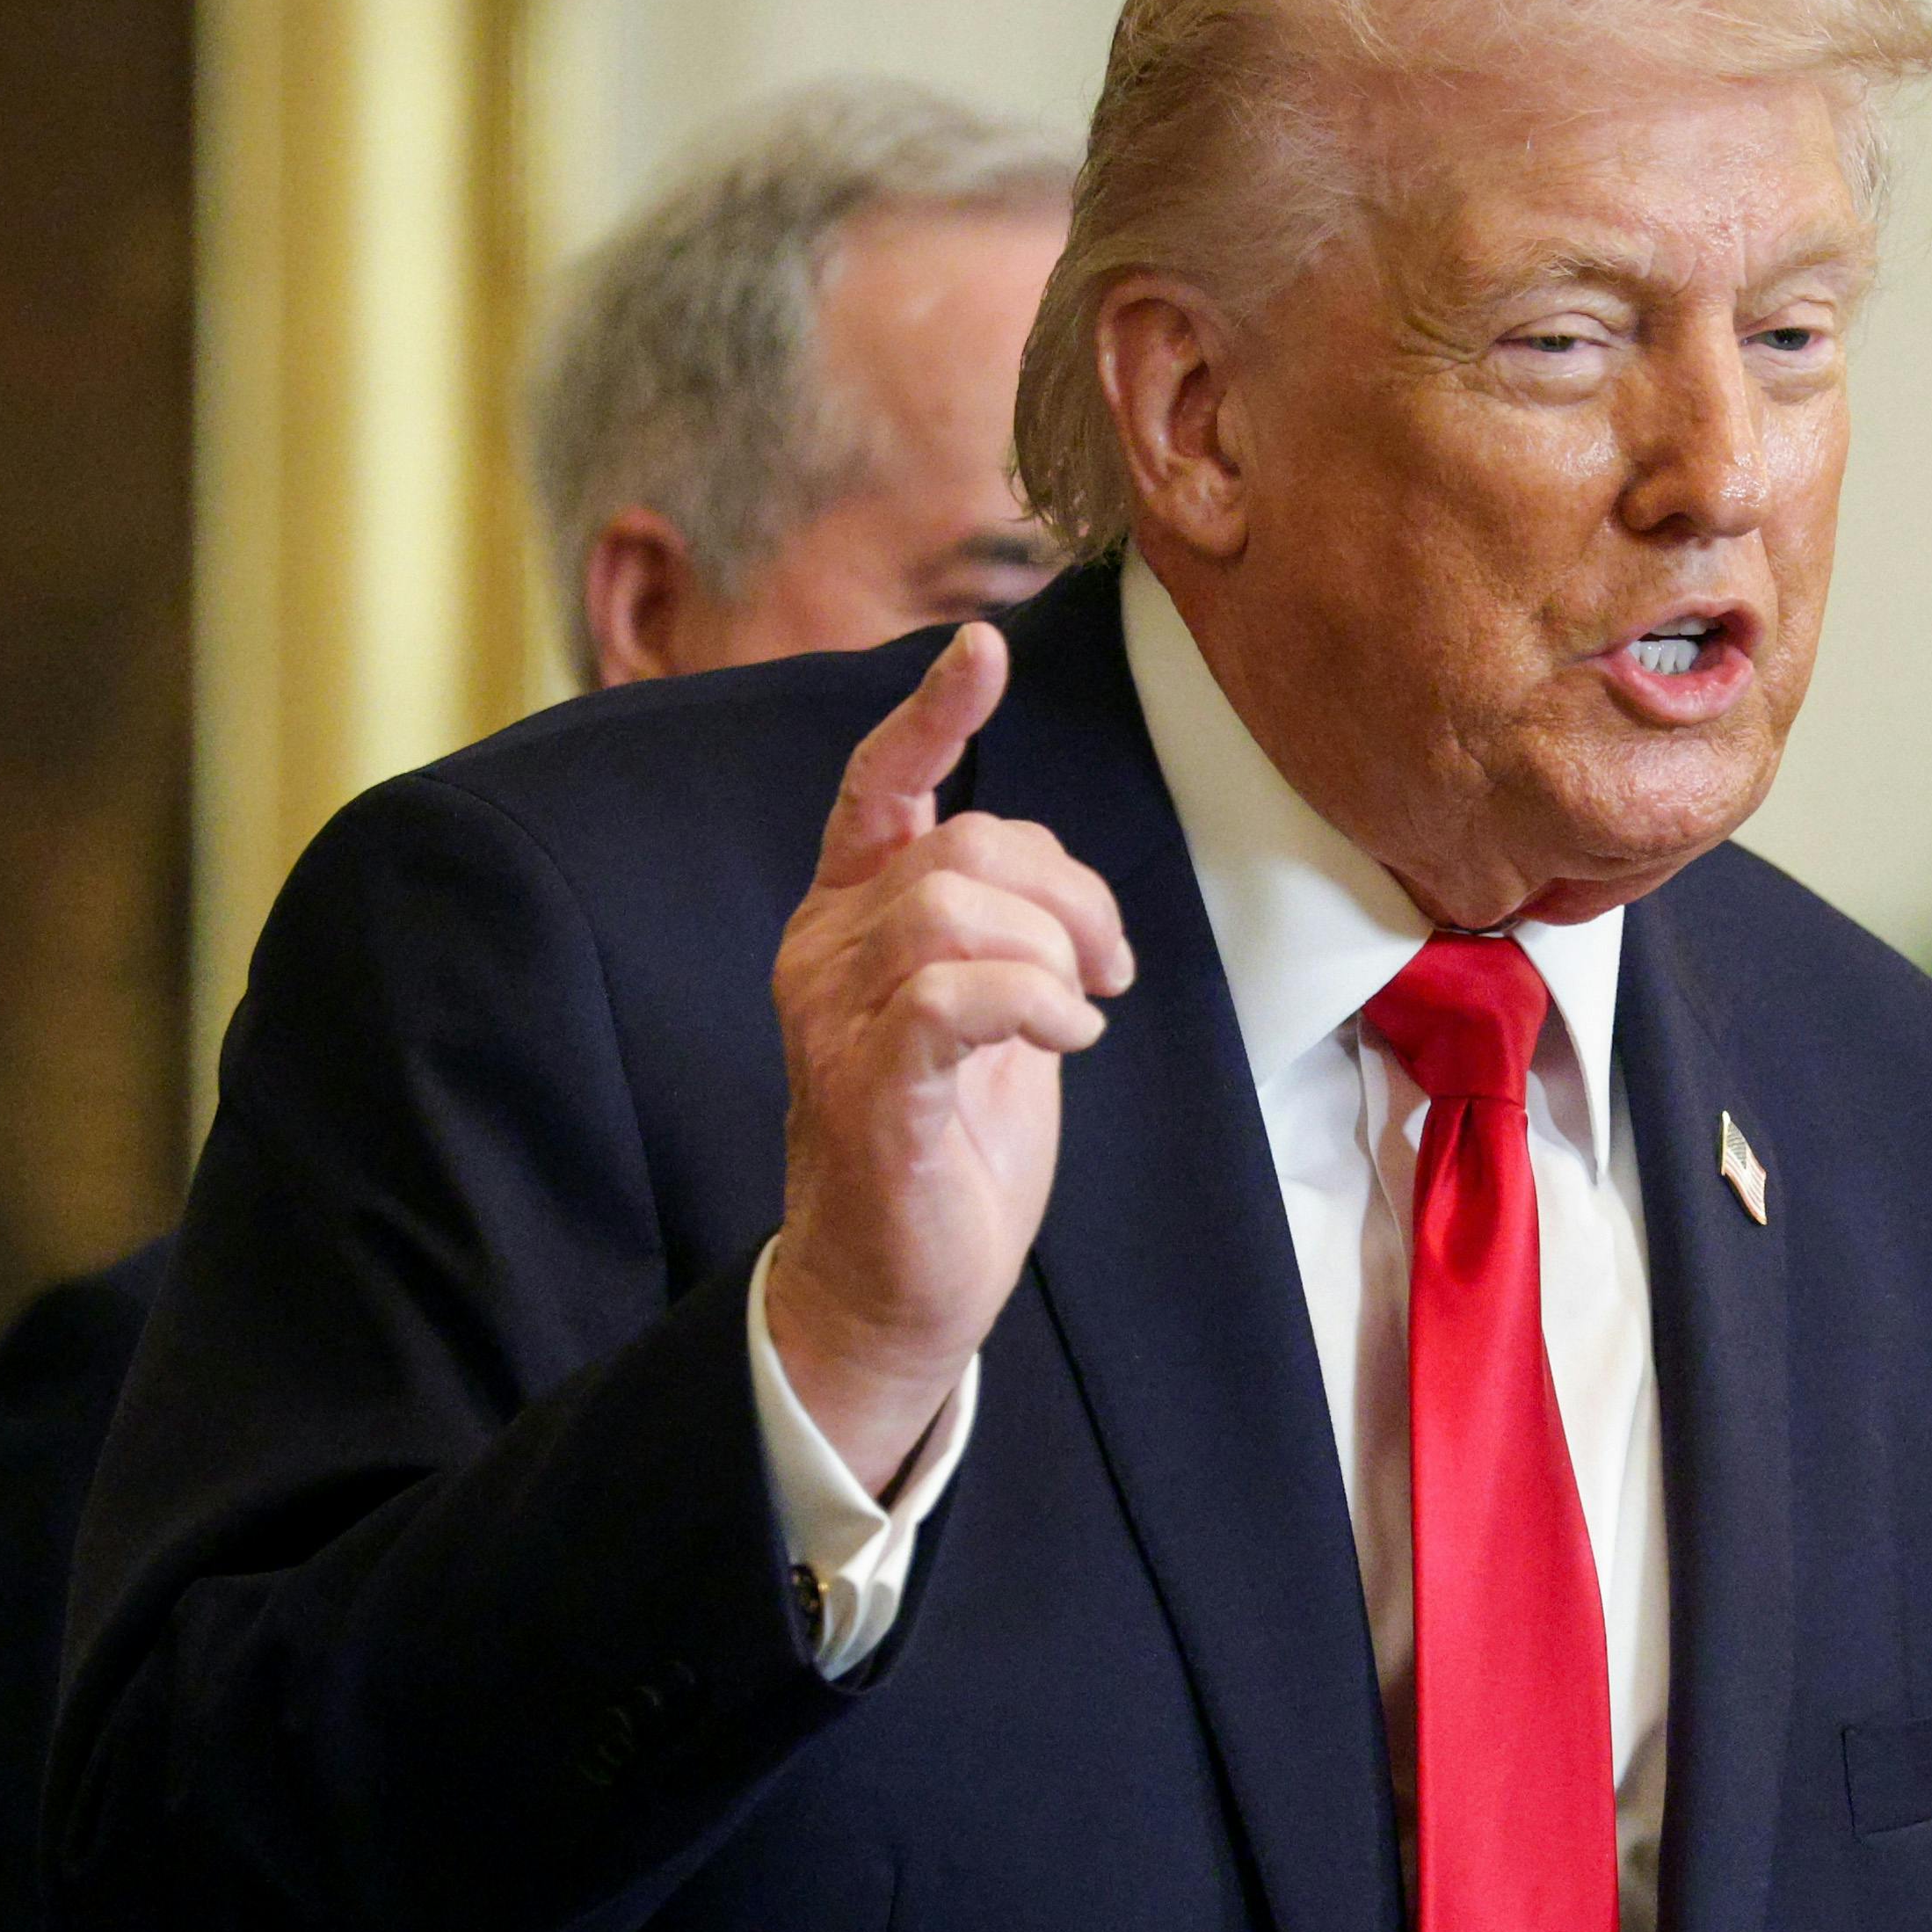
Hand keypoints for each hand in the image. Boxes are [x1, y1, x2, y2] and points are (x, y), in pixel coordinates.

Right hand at [767, 625, 1131, 1486]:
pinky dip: (1036, 1001)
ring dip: (1053, 948)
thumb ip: (1005, 929)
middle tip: (1109, 965)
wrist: (903, 1283)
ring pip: (950, 909)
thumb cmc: (956, 1143)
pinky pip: (953, 994)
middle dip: (1067, 892)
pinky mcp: (867, 1086)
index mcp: (850, 919)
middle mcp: (822, 952)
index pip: (879, 788)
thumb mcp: (994, 1010)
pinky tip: (1068, 1037)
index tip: (981, 648)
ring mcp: (833, 1018)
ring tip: (1084, 1006)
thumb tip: (1054, 873)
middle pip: (960, 849)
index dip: (931, 715)